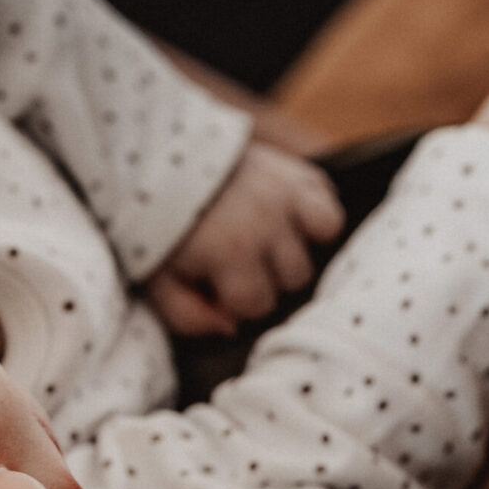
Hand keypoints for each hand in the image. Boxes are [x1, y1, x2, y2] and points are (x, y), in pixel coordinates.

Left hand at [144, 142, 345, 336]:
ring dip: (292, 250)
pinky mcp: (298, 174)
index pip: (259, 304)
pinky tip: (290, 223)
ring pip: (317, 248)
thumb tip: (230, 328)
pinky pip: (330, 211)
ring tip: (264, 242)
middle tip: (240, 261)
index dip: (237, 300)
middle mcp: (267, 222)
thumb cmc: (160, 227)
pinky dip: (316, 220)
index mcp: (231, 252)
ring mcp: (286, 194)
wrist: (162, 160)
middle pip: (294, 279)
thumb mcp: (158, 279)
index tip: (218, 285)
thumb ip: (188, 316)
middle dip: (267, 277)